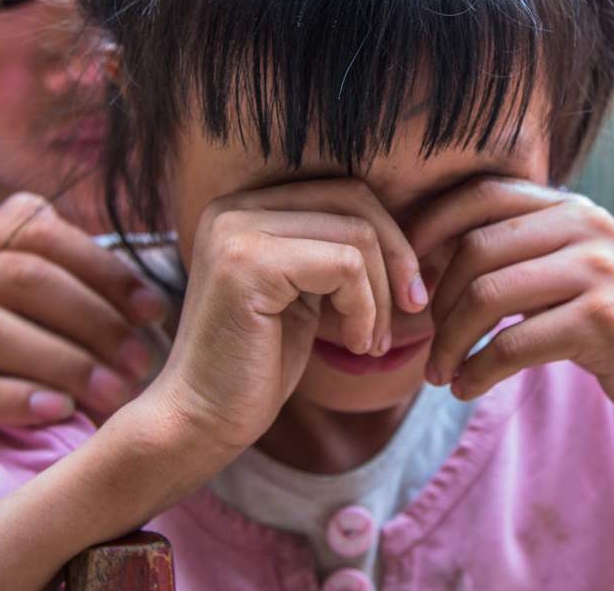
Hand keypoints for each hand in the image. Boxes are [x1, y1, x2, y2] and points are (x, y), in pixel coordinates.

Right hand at [0, 192, 166, 509]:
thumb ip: (26, 264)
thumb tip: (113, 250)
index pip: (38, 234)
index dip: (105, 269)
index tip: (154, 309)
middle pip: (21, 278)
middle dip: (93, 320)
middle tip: (142, 361)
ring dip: (62, 362)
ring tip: (110, 394)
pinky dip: (6, 399)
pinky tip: (53, 413)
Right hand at [144, 178, 421, 456]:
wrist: (200, 422)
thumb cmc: (256, 367)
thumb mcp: (302, 295)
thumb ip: (332, 254)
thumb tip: (407, 234)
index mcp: (244, 208)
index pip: (342, 191)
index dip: (388, 238)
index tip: (406, 294)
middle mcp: (234, 208)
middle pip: (352, 198)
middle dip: (397, 255)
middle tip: (414, 307)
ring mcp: (236, 231)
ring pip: (355, 234)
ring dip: (381, 294)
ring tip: (371, 341)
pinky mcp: (248, 264)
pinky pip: (344, 266)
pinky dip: (366, 309)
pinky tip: (355, 345)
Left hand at [406, 178, 613, 407]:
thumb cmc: (595, 321)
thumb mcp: (553, 272)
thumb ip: (504, 252)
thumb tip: (413, 253)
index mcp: (568, 205)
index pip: (482, 194)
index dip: (431, 226)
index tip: (407, 273)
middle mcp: (587, 224)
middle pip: (475, 250)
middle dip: (437, 303)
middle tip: (424, 345)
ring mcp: (599, 269)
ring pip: (486, 296)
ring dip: (449, 343)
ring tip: (440, 373)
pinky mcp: (603, 320)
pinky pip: (511, 345)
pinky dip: (476, 371)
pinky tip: (466, 388)